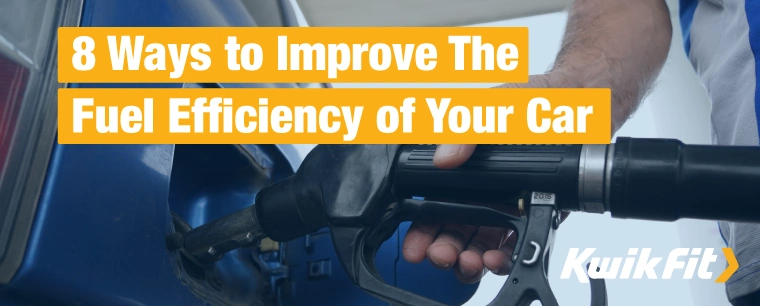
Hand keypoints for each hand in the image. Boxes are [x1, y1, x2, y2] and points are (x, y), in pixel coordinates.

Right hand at [401, 73, 571, 283]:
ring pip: (480, 244)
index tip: (415, 247)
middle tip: (442, 256)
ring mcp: (508, 204)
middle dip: (443, 250)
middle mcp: (482, 189)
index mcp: (465, 167)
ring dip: (471, 259)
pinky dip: (505, 257)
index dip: (421, 231)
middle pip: (453, 232)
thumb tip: (444, 158)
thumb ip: (464, 130)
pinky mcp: (536, 213)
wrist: (584, 99)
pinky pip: (516, 244)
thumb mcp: (491, 106)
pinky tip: (499, 258)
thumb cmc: (535, 98)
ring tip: (471, 262)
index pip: (432, 206)